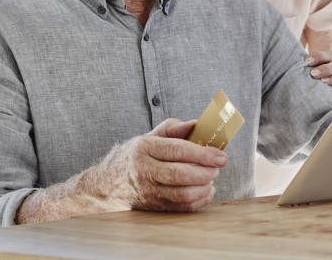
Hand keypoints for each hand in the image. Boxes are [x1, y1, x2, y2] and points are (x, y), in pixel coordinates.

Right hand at [92, 118, 226, 211]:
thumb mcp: (152, 135)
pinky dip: (199, 200)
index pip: (178, 150)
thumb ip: (176, 128)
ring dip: (204, 187)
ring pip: (182, 194)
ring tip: (211, 178)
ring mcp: (147, 191)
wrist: (110, 181)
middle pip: (181, 175)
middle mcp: (143, 170)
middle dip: (206, 172)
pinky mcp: (153, 207)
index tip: (221, 156)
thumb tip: (198, 124)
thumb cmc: (137, 155)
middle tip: (217, 167)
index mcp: (144, 147)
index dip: (203, 154)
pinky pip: (181, 207)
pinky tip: (205, 190)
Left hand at [304, 51, 331, 95]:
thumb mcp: (303, 66)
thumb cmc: (305, 77)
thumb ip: (300, 58)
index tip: (306, 61)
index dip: (318, 57)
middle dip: (325, 69)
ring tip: (323, 83)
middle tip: (313, 74)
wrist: (313, 96)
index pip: (326, 56)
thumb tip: (287, 46)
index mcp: (327, 61)